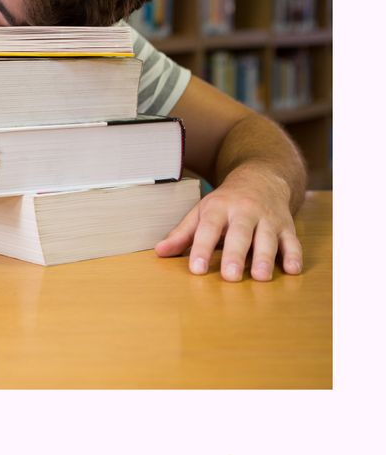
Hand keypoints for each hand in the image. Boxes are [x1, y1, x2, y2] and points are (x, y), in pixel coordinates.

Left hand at [155, 166, 302, 280]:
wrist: (262, 177)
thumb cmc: (226, 201)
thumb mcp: (201, 212)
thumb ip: (182, 234)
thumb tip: (159, 252)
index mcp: (219, 208)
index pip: (209, 229)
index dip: (202, 249)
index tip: (197, 269)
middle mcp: (245, 212)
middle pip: (240, 234)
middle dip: (235, 255)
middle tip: (230, 277)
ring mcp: (268, 218)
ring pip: (268, 238)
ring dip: (265, 258)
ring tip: (260, 277)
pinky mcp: (287, 225)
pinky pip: (292, 240)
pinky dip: (293, 255)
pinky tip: (292, 269)